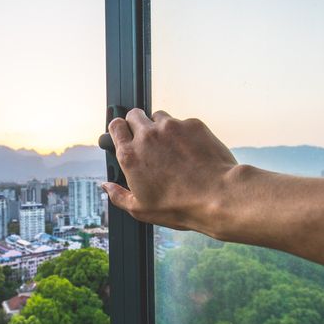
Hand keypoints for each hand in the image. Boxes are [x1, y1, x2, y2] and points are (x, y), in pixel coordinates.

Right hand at [103, 109, 237, 235]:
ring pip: (159, 116)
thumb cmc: (179, 206)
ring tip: (171, 148)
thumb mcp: (141, 209)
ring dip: (160, 127)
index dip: (119, 130)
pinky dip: (184, 133)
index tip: (125, 136)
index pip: (115, 126)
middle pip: (134, 114)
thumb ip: (118, 195)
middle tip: (146, 140)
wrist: (217, 196)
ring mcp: (171, 127)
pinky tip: (191, 152)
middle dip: (137, 123)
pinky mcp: (193, 124)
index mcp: (130, 155)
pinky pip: (183, 122)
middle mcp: (148, 135)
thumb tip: (106, 186)